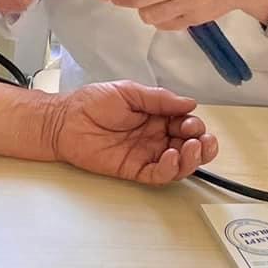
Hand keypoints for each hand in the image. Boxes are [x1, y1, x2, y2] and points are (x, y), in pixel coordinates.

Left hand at [43, 82, 217, 184]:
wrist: (65, 120)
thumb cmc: (92, 103)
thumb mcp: (129, 92)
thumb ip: (159, 99)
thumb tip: (189, 102)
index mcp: (157, 116)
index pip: (186, 123)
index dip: (194, 125)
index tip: (192, 122)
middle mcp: (155, 136)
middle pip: (189, 146)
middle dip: (202, 144)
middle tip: (202, 140)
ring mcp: (146, 154)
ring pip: (179, 163)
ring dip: (192, 159)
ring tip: (192, 149)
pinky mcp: (134, 169)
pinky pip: (158, 174)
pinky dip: (170, 169)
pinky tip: (172, 157)